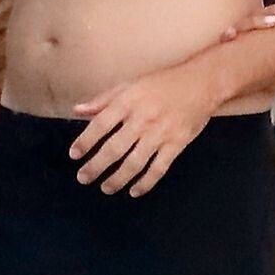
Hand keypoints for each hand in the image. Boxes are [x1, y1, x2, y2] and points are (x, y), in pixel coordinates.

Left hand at [71, 57, 223, 195]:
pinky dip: (145, 183)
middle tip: (83, 178)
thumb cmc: (162, 83)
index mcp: (128, 102)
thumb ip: (103, 100)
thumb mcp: (130, 84)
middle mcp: (142, 119)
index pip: (100, 125)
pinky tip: (134, 191)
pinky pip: (158, 168)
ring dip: (117, 179)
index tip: (74, 155)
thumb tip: (77, 110)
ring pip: (134, 163)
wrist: (200, 83)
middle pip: (113, 149)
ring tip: (106, 187)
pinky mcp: (176, 144)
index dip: (85, 142)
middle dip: (95, 167)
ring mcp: (160, 133)